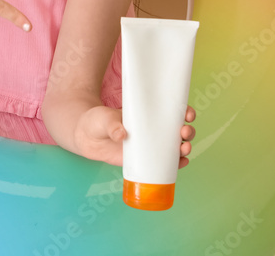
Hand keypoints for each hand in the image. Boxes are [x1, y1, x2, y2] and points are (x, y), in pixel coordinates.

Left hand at [71, 104, 196, 167]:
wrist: (87, 136)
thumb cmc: (97, 121)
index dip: (184, 111)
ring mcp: (150, 145)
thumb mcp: (103, 118)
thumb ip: (111, 125)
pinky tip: (182, 163)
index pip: (171, 110)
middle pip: (178, 129)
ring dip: (185, 148)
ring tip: (184, 149)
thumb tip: (121, 134)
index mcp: (147, 113)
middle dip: (187, 131)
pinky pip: (164, 162)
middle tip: (184, 132)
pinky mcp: (144, 159)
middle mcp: (153, 128)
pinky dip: (176, 163)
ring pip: (175, 146)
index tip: (187, 113)